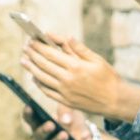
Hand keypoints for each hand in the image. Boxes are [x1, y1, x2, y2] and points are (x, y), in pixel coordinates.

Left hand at [20, 35, 139, 121]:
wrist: (116, 101)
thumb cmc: (109, 78)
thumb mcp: (97, 60)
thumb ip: (79, 49)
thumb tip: (64, 37)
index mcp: (76, 66)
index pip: (50, 53)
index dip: (38, 46)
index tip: (31, 40)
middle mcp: (68, 79)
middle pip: (43, 64)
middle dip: (32, 54)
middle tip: (25, 48)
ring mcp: (65, 92)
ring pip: (41, 78)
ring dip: (30, 68)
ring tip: (23, 60)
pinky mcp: (66, 101)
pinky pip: (47, 91)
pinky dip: (38, 84)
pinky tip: (34, 78)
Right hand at [23, 104, 91, 139]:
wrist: (87, 137)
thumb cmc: (73, 120)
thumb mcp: (71, 112)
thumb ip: (66, 112)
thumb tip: (65, 120)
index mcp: (39, 124)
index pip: (30, 119)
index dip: (28, 114)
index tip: (29, 106)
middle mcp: (40, 139)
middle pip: (38, 135)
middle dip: (44, 130)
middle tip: (51, 124)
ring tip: (64, 134)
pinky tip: (81, 138)